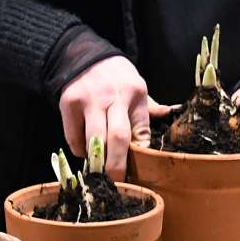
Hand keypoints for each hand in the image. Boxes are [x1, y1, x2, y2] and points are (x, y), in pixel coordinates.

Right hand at [58, 57, 171, 179]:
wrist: (84, 55)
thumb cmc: (115, 76)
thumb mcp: (136, 85)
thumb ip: (149, 108)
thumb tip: (170, 117)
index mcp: (135, 92)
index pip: (142, 129)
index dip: (140, 153)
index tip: (140, 171)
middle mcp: (113, 96)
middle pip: (118, 137)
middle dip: (117, 166)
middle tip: (117, 185)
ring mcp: (89, 100)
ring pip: (93, 141)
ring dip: (96, 162)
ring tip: (99, 174)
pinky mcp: (69, 103)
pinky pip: (74, 138)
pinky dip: (79, 151)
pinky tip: (85, 150)